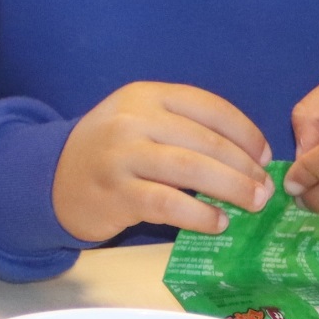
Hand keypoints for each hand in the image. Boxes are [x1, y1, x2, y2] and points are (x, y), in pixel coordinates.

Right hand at [52, 82, 273, 241]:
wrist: (53, 179)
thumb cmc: (111, 152)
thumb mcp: (140, 122)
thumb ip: (184, 130)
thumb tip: (249, 159)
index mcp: (145, 95)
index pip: (208, 106)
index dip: (244, 132)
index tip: (264, 155)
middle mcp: (132, 119)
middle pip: (205, 140)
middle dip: (244, 166)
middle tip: (265, 189)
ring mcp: (121, 156)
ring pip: (191, 169)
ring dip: (231, 188)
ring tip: (253, 204)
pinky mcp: (116, 193)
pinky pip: (169, 203)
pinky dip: (200, 215)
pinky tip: (218, 223)